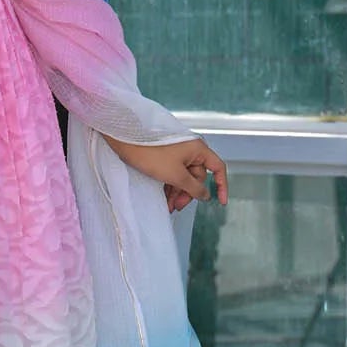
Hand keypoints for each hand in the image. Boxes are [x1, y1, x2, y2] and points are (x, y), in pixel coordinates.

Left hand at [101, 135, 227, 213]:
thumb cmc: (151, 154)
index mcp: (198, 149)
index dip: (221, 186)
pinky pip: (173, 173)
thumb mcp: (175, 175)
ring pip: (184, 177)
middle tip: (176, 207)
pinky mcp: (165, 155)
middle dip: (188, 194)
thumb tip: (206, 195)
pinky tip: (163, 198)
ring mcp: (178, 152)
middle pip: (198, 176)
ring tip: (167, 206)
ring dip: (177, 192)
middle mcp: (191, 149)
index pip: (217, 168)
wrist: (125, 140)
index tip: (220, 202)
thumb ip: (194, 187)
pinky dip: (170, 185)